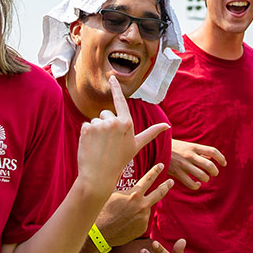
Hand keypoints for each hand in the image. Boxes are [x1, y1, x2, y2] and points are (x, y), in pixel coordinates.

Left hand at [76, 77, 168, 197]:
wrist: (99, 175)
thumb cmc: (120, 161)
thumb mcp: (137, 145)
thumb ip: (151, 133)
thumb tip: (167, 126)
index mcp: (127, 123)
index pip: (120, 101)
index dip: (116, 88)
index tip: (111, 77)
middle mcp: (114, 121)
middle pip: (105, 114)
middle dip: (105, 125)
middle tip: (108, 143)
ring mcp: (100, 124)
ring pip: (95, 121)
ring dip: (95, 131)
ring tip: (99, 146)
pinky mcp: (87, 128)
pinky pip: (85, 126)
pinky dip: (86, 135)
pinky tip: (91, 146)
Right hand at [96, 163, 172, 244]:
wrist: (100, 233)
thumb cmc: (103, 211)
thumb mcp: (111, 193)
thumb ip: (122, 185)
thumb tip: (121, 171)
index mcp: (134, 194)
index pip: (148, 179)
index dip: (155, 171)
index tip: (161, 165)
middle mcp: (142, 205)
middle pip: (159, 193)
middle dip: (166, 186)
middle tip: (171, 181)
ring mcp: (144, 218)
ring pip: (146, 208)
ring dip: (140, 207)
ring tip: (124, 213)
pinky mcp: (143, 228)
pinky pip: (143, 219)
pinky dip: (137, 218)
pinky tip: (126, 221)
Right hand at [168, 140, 225, 189]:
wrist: (155, 149)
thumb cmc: (173, 147)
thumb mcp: (186, 145)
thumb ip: (199, 151)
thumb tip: (211, 158)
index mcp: (193, 146)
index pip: (212, 151)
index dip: (221, 158)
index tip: (224, 163)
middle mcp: (190, 155)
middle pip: (209, 165)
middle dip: (215, 171)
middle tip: (214, 173)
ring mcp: (183, 165)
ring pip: (202, 175)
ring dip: (206, 179)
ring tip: (204, 178)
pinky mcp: (177, 173)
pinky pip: (191, 184)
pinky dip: (196, 186)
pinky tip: (197, 184)